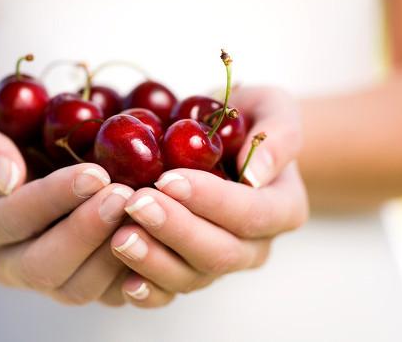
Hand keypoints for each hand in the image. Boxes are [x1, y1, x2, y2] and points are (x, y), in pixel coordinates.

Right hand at [0, 96, 131, 305]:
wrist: (32, 155)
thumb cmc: (9, 132)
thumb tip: (7, 177)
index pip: (10, 219)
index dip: (52, 199)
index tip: (94, 173)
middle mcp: (7, 262)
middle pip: (41, 267)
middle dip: (85, 232)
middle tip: (123, 195)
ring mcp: (46, 280)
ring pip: (76, 289)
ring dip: (112, 254)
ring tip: (141, 211)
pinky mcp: (82, 285)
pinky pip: (108, 296)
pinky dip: (133, 272)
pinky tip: (153, 235)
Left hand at [103, 87, 307, 306]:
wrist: (220, 140)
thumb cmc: (246, 120)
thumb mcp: (272, 107)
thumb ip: (279, 134)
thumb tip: (255, 174)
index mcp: (282, 208)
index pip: (252, 214)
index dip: (212, 201)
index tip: (169, 179)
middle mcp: (254, 245)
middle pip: (219, 253)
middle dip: (175, 230)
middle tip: (136, 204)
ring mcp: (219, 264)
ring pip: (191, 277)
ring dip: (154, 261)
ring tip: (119, 237)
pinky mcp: (186, 271)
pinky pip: (169, 293)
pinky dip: (147, 291)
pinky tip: (123, 280)